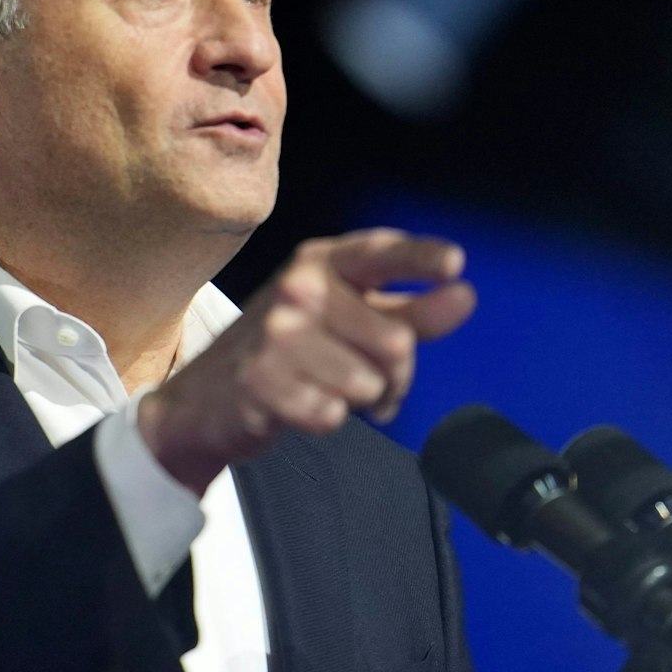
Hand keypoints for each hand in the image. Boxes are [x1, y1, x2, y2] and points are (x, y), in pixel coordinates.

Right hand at [137, 228, 475, 494]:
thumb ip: (410, 310)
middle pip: (395, 341)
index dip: (421, 258)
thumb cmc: (289, 350)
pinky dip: (325, 419)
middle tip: (372, 382)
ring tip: (332, 392)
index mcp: (321, 261)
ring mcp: (276, 333)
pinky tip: (300, 405)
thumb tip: (466, 294)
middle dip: (397, 376)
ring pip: (367, 383)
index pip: (380, 252)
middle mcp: (297, 288)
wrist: (205, 398)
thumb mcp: (349, 319)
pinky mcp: (260, 380)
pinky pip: (332, 414)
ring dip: (362, 401)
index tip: (456, 264)